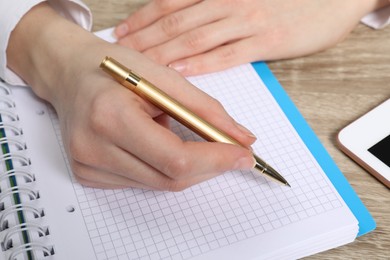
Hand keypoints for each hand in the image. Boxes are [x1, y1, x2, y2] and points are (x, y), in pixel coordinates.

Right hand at [7, 3, 255, 189]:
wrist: (70, 74)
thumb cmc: (115, 69)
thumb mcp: (163, 77)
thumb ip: (206, 109)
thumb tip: (242, 138)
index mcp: (110, 117)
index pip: (175, 158)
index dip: (215, 160)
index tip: (242, 155)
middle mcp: (93, 148)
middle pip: (170, 179)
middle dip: (209, 167)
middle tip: (231, 152)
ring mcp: (87, 166)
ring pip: (159, 184)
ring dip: (186, 166)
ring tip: (177, 134)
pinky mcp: (87, 175)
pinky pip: (141, 182)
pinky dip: (161, 168)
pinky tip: (154, 144)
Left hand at [115, 0, 388, 75]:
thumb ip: (216, 5)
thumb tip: (189, 22)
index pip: (171, 3)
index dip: (143, 18)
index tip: (123, 32)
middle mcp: (228, 1)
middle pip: (175, 22)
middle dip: (144, 38)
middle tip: (120, 55)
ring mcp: (246, 20)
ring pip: (194, 38)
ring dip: (163, 53)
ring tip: (140, 66)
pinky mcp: (267, 41)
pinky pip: (226, 54)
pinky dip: (200, 64)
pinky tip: (180, 73)